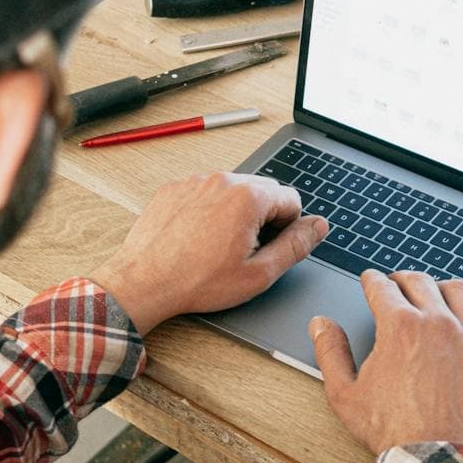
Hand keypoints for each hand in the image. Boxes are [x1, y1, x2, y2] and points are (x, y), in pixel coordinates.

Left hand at [91, 172, 326, 334]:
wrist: (144, 282)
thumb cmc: (196, 282)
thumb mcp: (258, 273)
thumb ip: (296, 246)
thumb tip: (318, 226)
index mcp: (248, 197)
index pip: (291, 199)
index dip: (287, 228)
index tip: (267, 248)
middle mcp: (222, 180)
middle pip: (262, 191)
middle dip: (261, 218)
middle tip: (243, 251)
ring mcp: (195, 181)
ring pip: (233, 191)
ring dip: (234, 213)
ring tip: (216, 247)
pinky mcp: (174, 188)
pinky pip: (204, 193)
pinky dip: (207, 211)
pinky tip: (197, 239)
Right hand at [310, 270, 462, 455]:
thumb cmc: (393, 434)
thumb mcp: (345, 396)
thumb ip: (330, 353)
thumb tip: (321, 324)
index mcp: (399, 326)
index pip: (382, 287)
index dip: (373, 281)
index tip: (372, 281)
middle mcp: (438, 323)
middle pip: (420, 282)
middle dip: (404, 280)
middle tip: (399, 285)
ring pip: (460, 292)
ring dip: (444, 289)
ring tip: (438, 295)